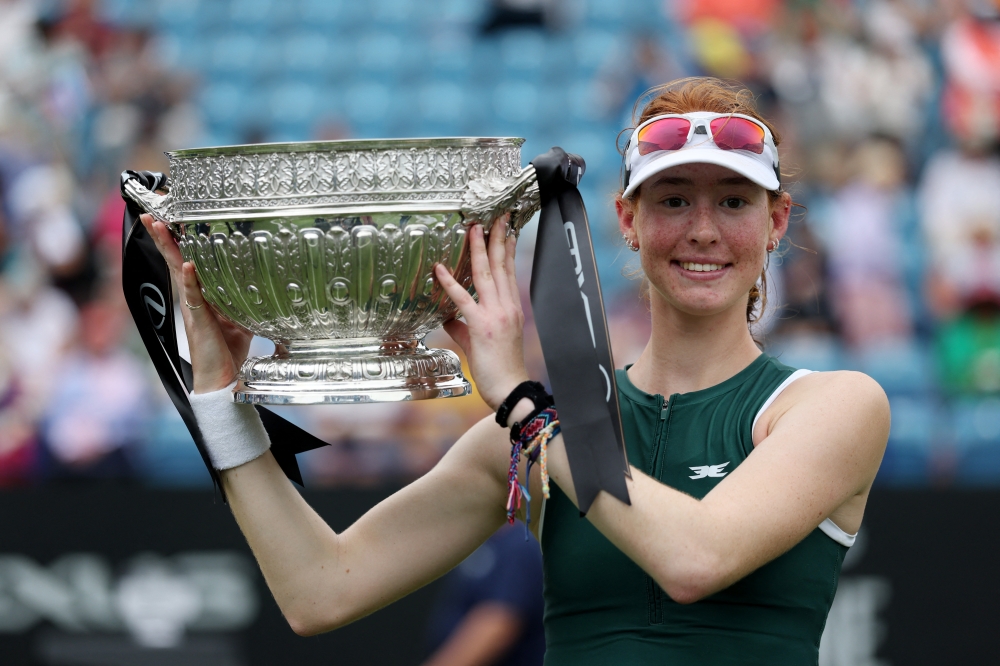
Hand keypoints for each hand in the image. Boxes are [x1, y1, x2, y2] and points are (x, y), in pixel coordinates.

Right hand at [140, 214, 252, 393]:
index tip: (169, 218)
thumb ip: (241, 300)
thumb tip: (259, 286)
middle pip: (175, 260)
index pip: (187, 261)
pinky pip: (193, 297)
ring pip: (178, 272)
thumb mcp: (239, 318)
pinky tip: (188, 266)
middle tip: (151, 213)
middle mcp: (192, 298)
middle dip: (163, 236)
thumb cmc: (227, 349)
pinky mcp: (197, 321)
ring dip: (169, 249)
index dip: (178, 241)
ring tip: (159, 226)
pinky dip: (190, 281)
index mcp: (201, 295)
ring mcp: (192, 308)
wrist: (222, 377)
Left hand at [434, 216, 528, 411]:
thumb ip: (464, 327)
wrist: (510, 389)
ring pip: (487, 274)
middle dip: (498, 238)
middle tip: (496, 216)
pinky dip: (450, 282)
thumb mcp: (480, 342)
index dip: (507, 249)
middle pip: (502, 266)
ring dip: (479, 249)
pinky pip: (463, 299)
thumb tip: (448, 318)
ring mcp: (496, 315)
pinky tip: (439, 268)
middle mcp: (507, 307)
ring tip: (474, 228)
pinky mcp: (482, 326)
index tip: (506, 230)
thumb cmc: (500, 369)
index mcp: (511, 309)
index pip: (509, 272)